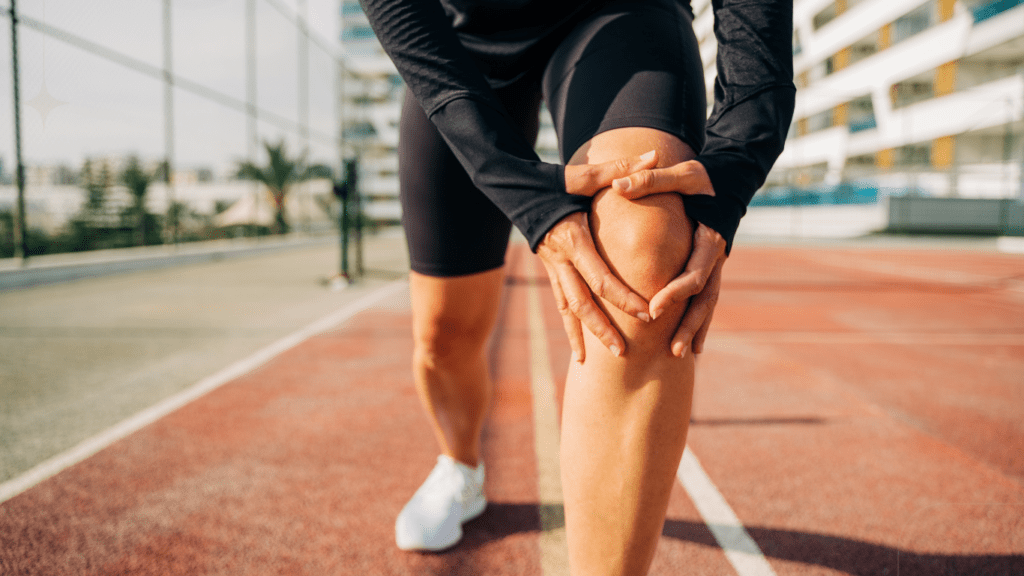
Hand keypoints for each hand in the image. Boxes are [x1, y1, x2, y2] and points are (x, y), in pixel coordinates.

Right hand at [536, 150, 659, 361]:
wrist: (513, 188)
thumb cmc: (553, 180)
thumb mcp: (585, 174)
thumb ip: (622, 168)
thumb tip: (656, 154)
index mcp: (573, 239)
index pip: (601, 277)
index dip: (624, 297)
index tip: (647, 313)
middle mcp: (560, 260)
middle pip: (582, 304)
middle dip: (603, 328)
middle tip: (624, 352)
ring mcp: (552, 269)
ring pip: (568, 310)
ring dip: (584, 335)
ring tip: (598, 362)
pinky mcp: (549, 271)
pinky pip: (560, 305)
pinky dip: (570, 328)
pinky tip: (579, 351)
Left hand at [611, 159, 726, 357]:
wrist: (731, 179)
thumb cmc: (703, 177)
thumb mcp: (680, 175)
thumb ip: (650, 180)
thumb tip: (618, 186)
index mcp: (709, 240)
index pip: (693, 274)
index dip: (674, 294)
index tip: (652, 309)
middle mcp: (716, 257)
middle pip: (704, 299)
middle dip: (688, 325)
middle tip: (672, 349)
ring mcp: (716, 265)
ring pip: (707, 304)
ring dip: (695, 329)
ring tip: (680, 355)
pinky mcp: (710, 267)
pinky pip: (705, 299)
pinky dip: (699, 321)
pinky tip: (691, 344)